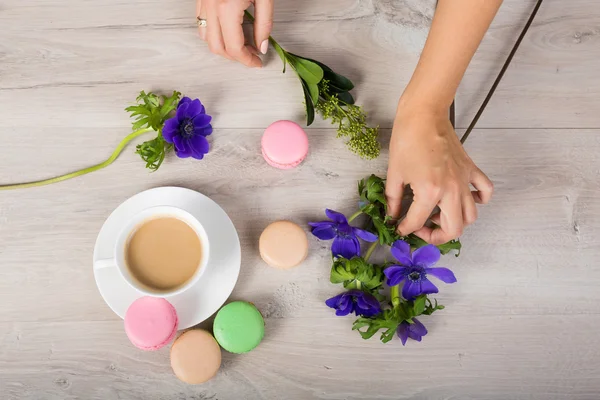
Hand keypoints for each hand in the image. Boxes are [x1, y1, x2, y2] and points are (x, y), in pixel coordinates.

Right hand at [196, 0, 273, 66]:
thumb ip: (264, 24)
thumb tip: (262, 47)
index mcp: (227, 8)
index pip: (234, 48)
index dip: (247, 60)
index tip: (257, 62)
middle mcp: (212, 7)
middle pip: (218, 47)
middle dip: (235, 57)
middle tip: (252, 54)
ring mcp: (204, 2)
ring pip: (206, 37)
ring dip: (222, 46)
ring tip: (241, 42)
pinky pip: (202, 22)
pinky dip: (213, 33)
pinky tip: (228, 30)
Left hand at [385, 103, 492, 244]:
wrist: (423, 115)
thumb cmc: (407, 140)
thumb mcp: (394, 174)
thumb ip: (393, 200)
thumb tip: (392, 215)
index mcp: (430, 191)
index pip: (417, 222)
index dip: (405, 229)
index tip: (399, 228)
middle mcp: (451, 190)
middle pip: (453, 229)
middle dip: (435, 236)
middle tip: (421, 230)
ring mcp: (464, 180)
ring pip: (470, 216)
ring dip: (455, 222)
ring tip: (438, 216)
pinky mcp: (471, 169)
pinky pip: (485, 191)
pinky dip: (479, 200)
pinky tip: (464, 200)